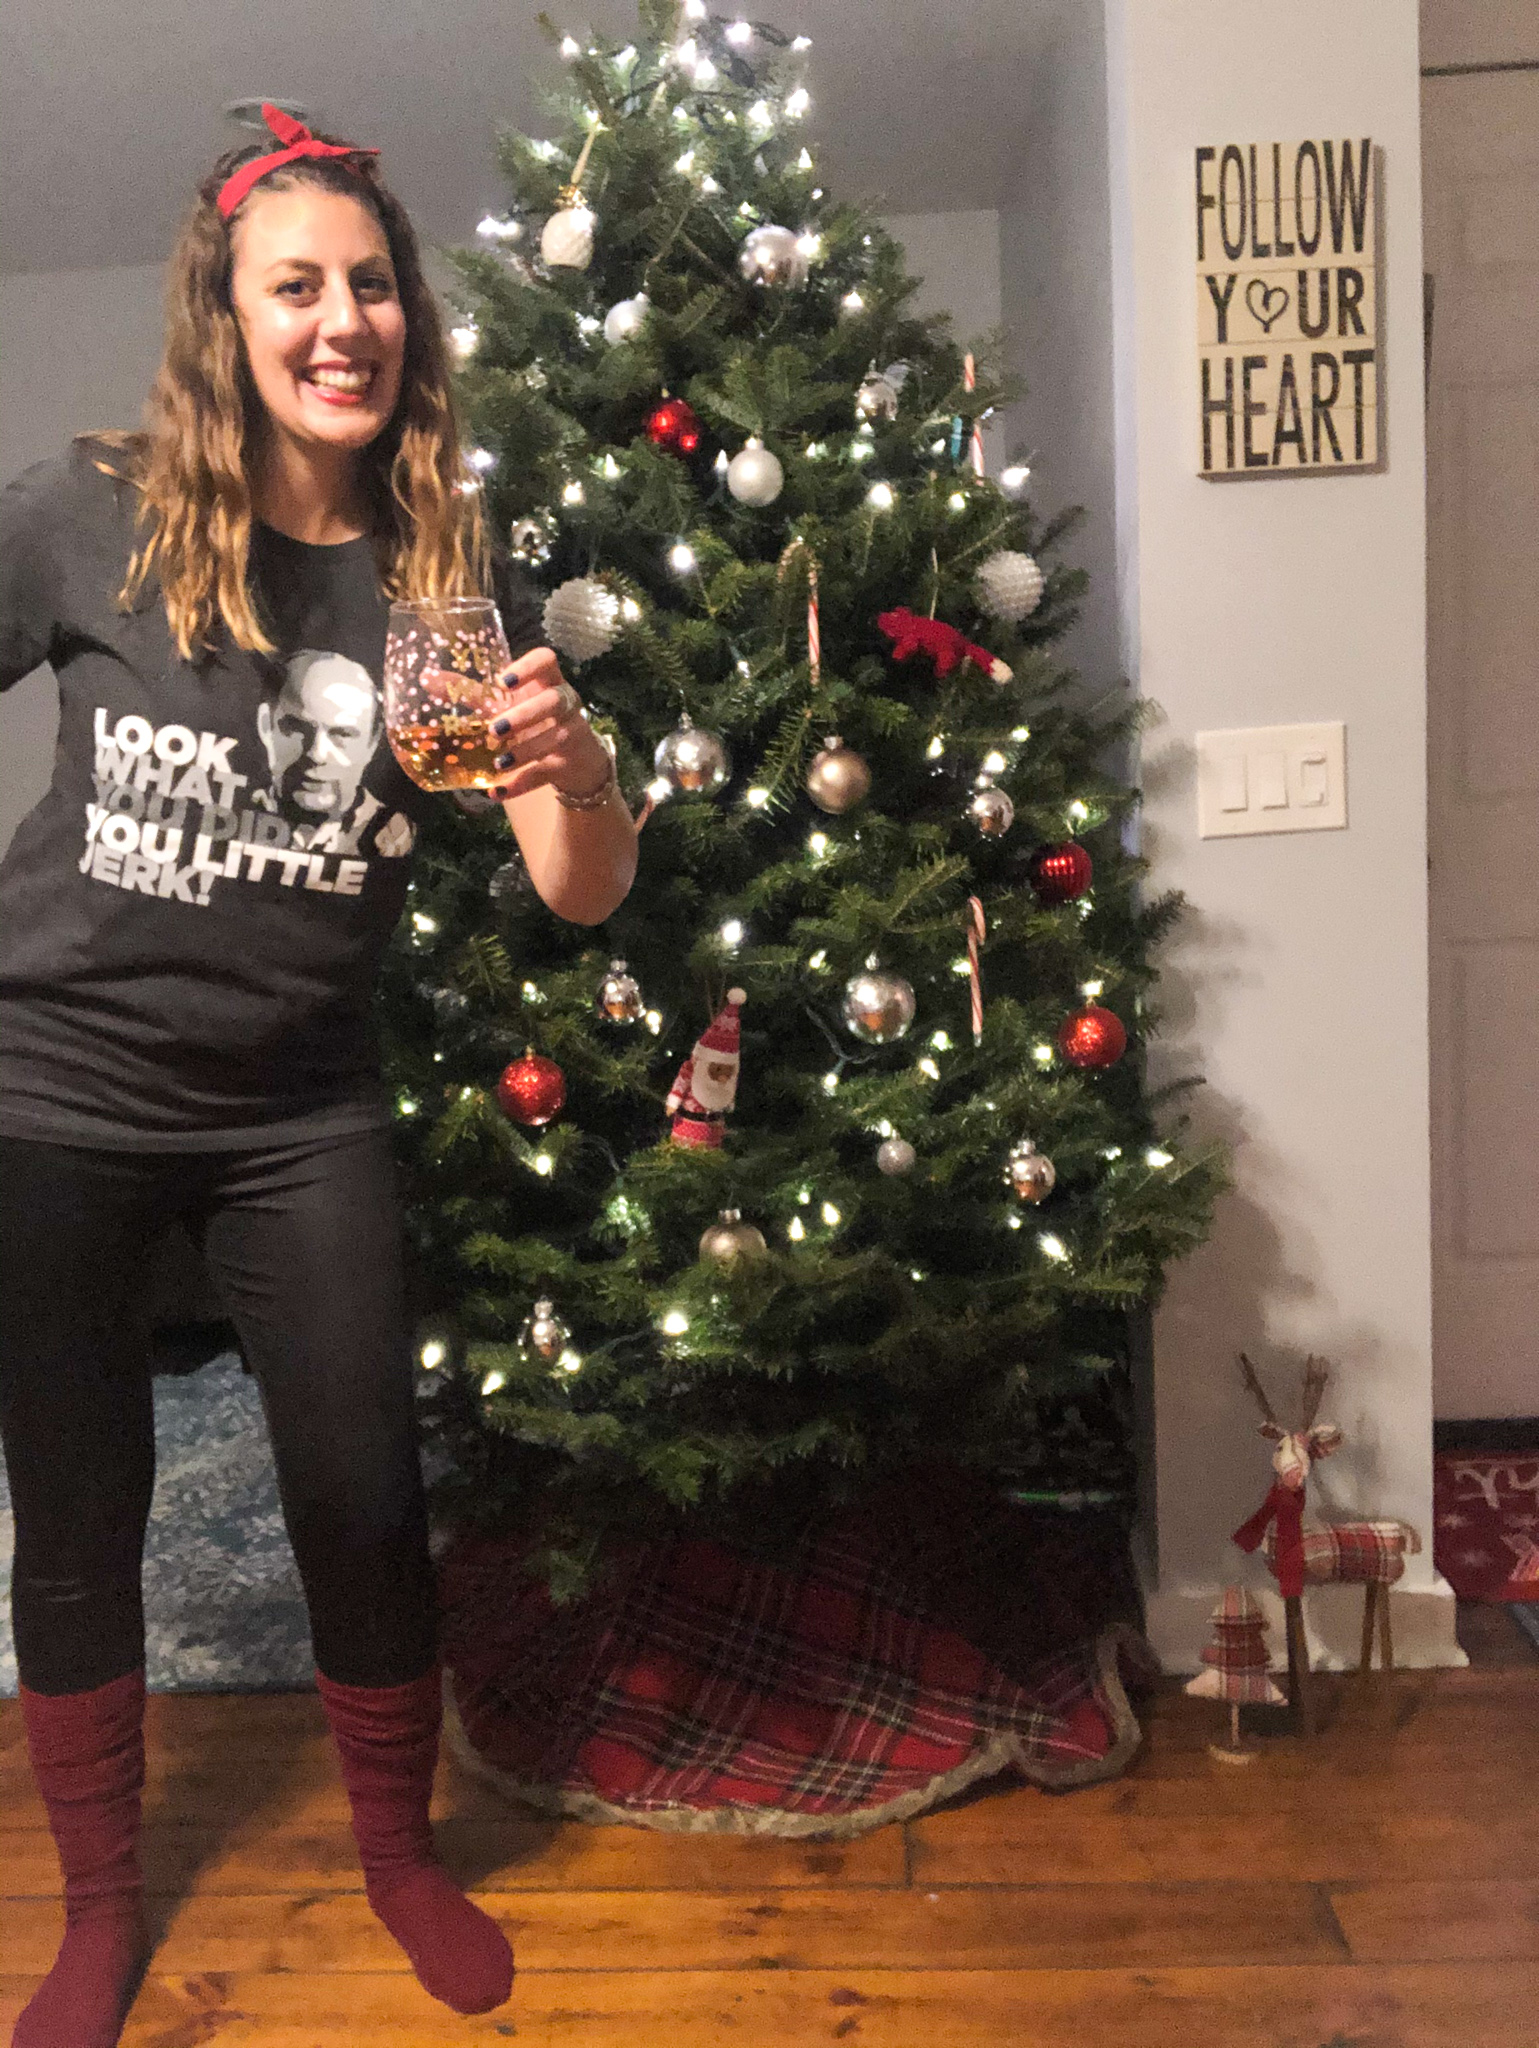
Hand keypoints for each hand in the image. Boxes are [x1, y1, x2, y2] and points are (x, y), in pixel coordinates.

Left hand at [481, 648, 611, 803]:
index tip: (503, 681)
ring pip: (555, 738)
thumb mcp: (506, 704)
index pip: (546, 660)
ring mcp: (572, 733)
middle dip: (525, 714)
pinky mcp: (570, 763)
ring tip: (498, 763)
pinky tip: (496, 792)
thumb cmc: (535, 721)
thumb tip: (426, 678)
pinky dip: (521, 784)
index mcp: (547, 681)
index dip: (528, 667)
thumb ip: (471, 692)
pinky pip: (546, 774)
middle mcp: (565, 703)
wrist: (576, 761)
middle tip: (495, 729)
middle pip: (553, 700)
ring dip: (525, 751)